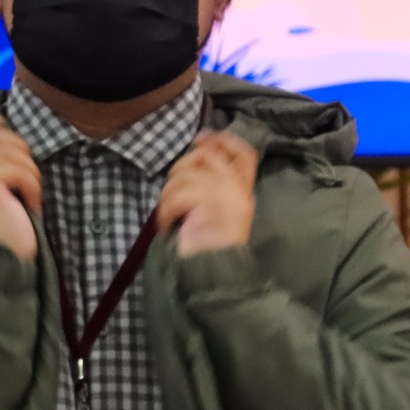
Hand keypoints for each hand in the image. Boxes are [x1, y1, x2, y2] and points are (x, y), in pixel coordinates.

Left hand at [159, 131, 257, 256]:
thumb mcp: (216, 210)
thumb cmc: (210, 244)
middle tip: (173, 191)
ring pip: (184, 176)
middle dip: (181, 167)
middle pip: (206, 156)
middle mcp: (238, 190)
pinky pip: (176, 196)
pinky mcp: (207, 205)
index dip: (223, 140)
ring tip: (170, 215)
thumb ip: (212, 185)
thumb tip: (195, 155)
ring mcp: (224, 196)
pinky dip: (165, 211)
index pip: (244, 154)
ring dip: (168, 196)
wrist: (215, 271)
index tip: (201, 138)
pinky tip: (168, 225)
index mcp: (243, 191)